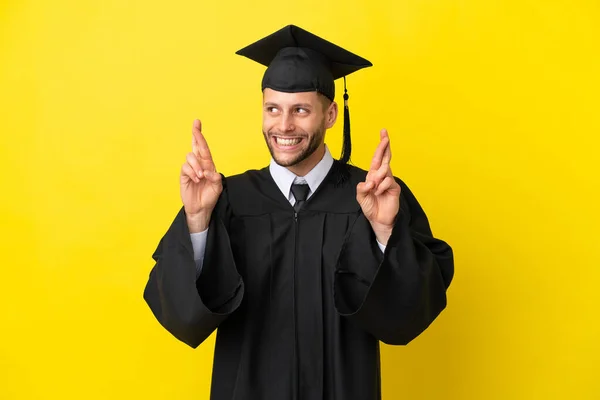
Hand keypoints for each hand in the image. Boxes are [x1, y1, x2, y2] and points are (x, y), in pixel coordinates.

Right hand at [180, 119, 222, 231]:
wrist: (201, 208)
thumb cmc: (210, 196)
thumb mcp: (217, 187)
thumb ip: (215, 178)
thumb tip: (209, 171)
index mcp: (208, 164)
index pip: (204, 148)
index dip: (200, 136)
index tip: (197, 123)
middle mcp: (199, 164)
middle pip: (195, 146)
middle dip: (195, 134)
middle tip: (195, 125)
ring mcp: (190, 169)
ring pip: (191, 157)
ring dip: (197, 165)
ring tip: (201, 177)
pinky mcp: (184, 176)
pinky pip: (185, 167)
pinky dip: (192, 172)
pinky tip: (197, 179)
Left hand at [356, 129, 400, 244]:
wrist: (378, 220)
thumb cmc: (370, 207)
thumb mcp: (360, 197)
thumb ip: (362, 188)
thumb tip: (369, 181)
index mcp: (373, 175)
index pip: (378, 158)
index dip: (381, 146)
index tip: (384, 134)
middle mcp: (382, 176)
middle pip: (385, 158)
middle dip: (384, 146)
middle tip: (385, 136)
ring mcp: (389, 181)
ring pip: (384, 170)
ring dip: (377, 178)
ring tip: (373, 188)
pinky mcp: (394, 188)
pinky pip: (388, 181)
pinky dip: (381, 186)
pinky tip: (379, 193)